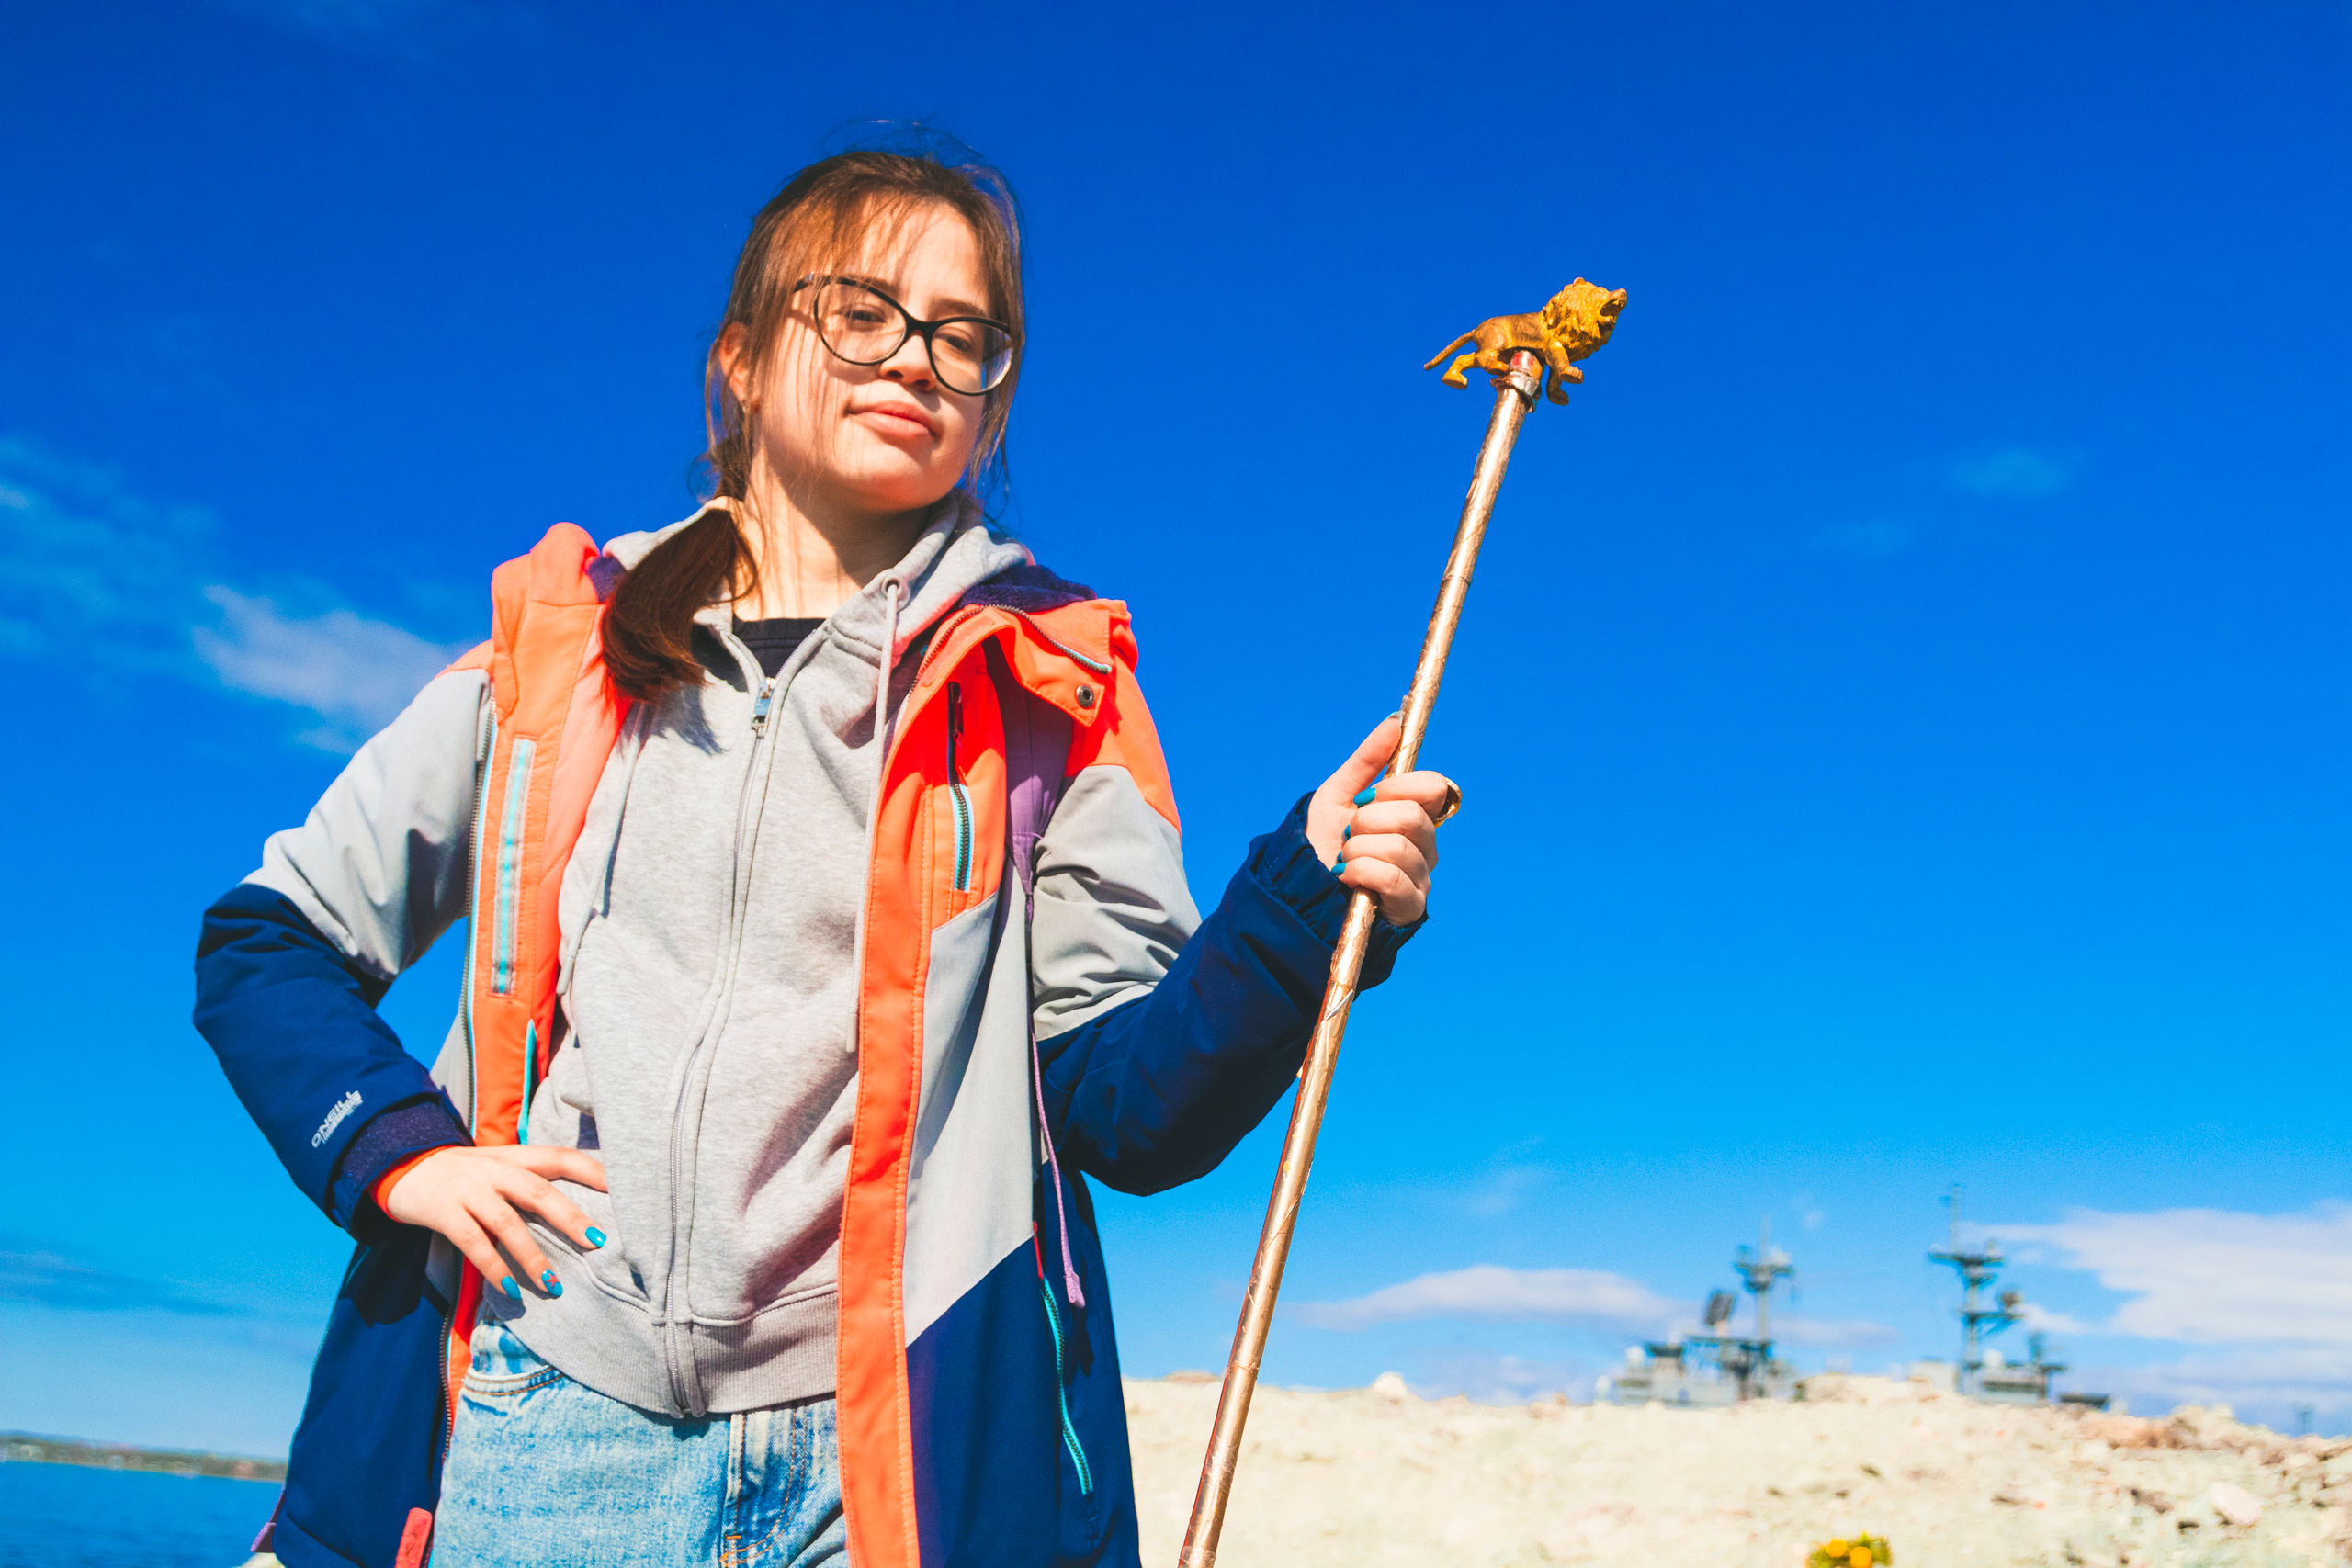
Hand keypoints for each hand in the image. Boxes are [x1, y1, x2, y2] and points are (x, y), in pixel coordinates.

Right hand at [381, 1145, 608, 1299]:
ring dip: (531, 1255)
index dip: (590, 1170)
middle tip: (598, 1241)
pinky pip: (472, 1243)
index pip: (558, 1157)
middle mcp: (493, 1169)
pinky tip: (511, 1290)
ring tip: (553, 1283)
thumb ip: (530, 1182)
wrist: (403, 1165)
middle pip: (537, 1191)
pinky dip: (494, 1267)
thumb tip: (578, 1214)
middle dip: (569, 1216)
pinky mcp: (443, 1212)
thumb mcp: (498, 1167)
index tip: (620, 1188)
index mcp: (513, 1156)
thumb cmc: (465, 1174)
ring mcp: (468, 1190)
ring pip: (506, 1222)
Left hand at [1305, 714, 1457, 925]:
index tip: (1366, 798)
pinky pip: (1392, 878)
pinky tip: (1347, 876)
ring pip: (1399, 846)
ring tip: (1345, 859)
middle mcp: (1425, 845)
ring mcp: (1421, 877)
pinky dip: (1361, 871)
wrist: (1299, 884)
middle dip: (1367, 821)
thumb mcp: (1339, 793)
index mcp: (1415, 815)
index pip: (1434, 787)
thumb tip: (1394, 723)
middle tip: (1349, 833)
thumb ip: (1368, 760)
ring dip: (1357, 850)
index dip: (1397, 788)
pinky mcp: (1410, 906)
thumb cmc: (1323, 841)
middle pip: (1414, 816)